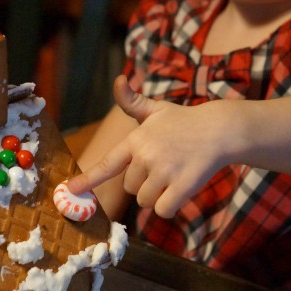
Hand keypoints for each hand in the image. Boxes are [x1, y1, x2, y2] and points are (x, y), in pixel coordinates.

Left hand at [67, 76, 228, 217]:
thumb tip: (119, 81)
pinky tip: (181, 189)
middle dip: (144, 182)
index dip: (87, 178)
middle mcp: (146, 156)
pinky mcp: (182, 186)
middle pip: (130, 188)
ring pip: (146, 200)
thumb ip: (132, 101)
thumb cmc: (185, 121)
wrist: (220, 129)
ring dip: (158, 195)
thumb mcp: (157, 109)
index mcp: (136, 140)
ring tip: (174, 173)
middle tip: (164, 165)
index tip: (70, 188)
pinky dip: (170, 205)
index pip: (107, 163)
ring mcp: (164, 171)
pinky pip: (163, 210)